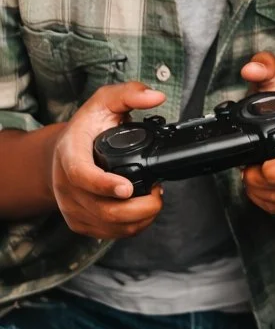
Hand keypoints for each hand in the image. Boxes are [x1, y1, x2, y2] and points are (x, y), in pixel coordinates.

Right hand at [51, 82, 166, 238]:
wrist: (62, 154)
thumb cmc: (86, 129)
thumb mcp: (104, 102)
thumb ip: (129, 94)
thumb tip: (155, 96)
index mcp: (69, 155)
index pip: (82, 176)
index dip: (105, 185)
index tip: (128, 188)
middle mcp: (66, 186)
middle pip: (102, 209)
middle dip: (138, 207)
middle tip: (158, 192)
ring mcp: (72, 207)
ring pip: (109, 226)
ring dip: (139, 218)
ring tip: (154, 199)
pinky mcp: (80, 223)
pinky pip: (109, 234)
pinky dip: (132, 227)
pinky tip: (142, 211)